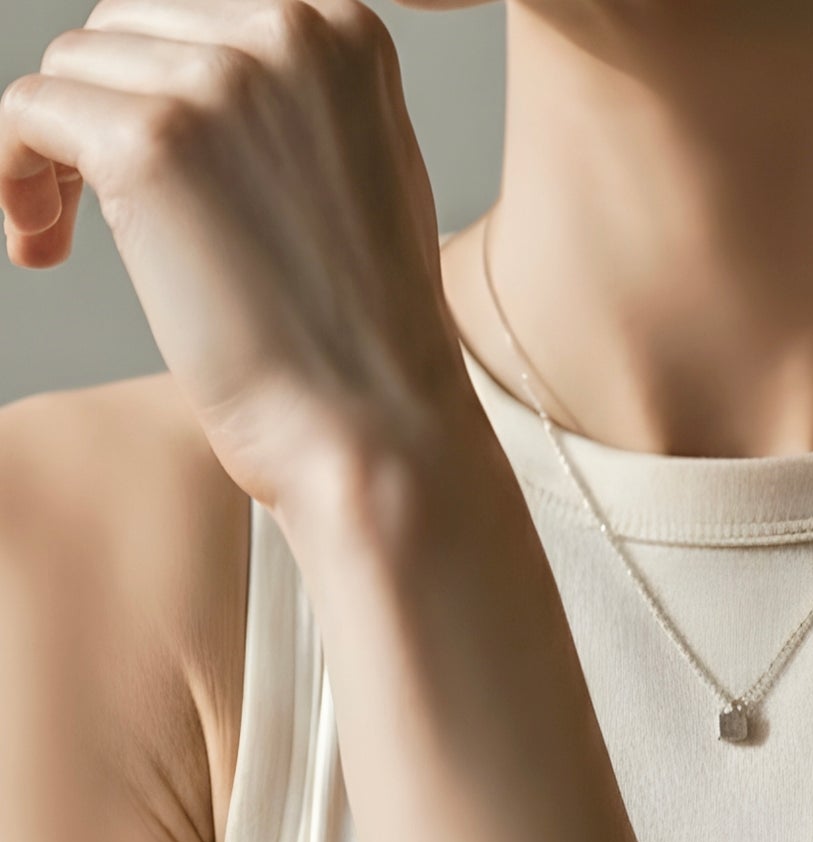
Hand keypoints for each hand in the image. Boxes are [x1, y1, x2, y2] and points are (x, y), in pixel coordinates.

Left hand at [0, 0, 477, 510]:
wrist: (378, 431)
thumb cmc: (366, 342)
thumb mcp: (357, 179)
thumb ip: (287, 106)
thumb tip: (188, 83)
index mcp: (345, 31)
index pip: (195, 10)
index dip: (152, 87)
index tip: (151, 177)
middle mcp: (288, 31)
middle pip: (124, 25)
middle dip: (96, 113)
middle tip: (89, 214)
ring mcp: (217, 83)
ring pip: (73, 68)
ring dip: (51, 153)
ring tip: (61, 239)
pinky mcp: (150, 144)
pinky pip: (28, 113)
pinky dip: (13, 172)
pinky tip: (38, 241)